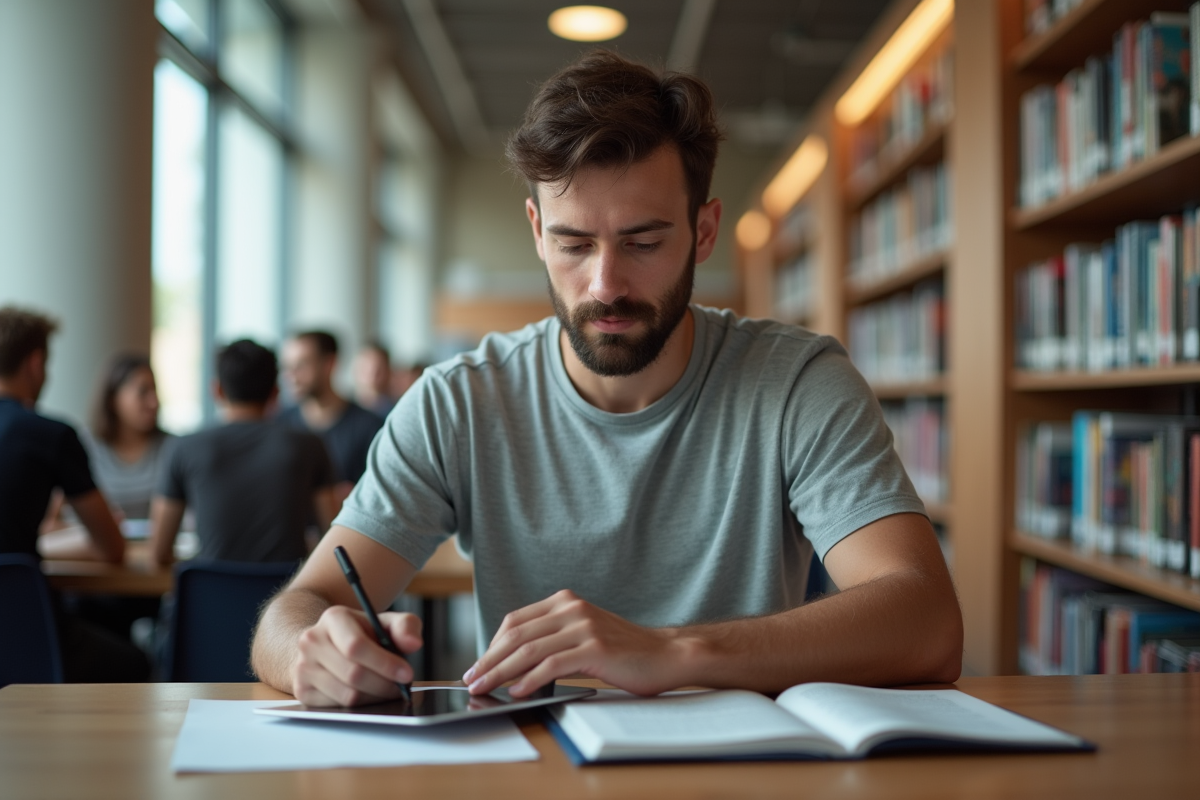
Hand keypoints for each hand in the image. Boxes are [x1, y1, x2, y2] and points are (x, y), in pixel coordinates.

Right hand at [291, 605, 421, 706]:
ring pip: (346, 695)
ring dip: (374, 697)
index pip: (356, 646)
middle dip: (384, 684)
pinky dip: (359, 706)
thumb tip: (414, 644)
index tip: (407, 674)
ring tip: (387, 689)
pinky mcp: (301, 690)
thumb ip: (406, 627)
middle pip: (353, 674)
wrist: (326, 644)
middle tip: (401, 687)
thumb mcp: (386, 623)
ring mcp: (303, 667)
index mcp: (333, 618)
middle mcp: (312, 640)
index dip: (384, 663)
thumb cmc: (363, 634)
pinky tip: (368, 694)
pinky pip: (337, 707)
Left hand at [463, 590, 683, 697]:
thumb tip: (513, 664)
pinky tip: (518, 692)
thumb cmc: (623, 651)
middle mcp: (572, 608)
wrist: (665, 655)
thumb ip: (553, 639)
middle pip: (517, 634)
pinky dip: (530, 679)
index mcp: (566, 601)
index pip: (515, 621)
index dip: (491, 644)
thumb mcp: (583, 634)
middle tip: (472, 679)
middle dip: (489, 659)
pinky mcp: (595, 648)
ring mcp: (584, 626)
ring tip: (485, 688)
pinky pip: (552, 664)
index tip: (478, 665)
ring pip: (529, 649)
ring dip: (501, 672)